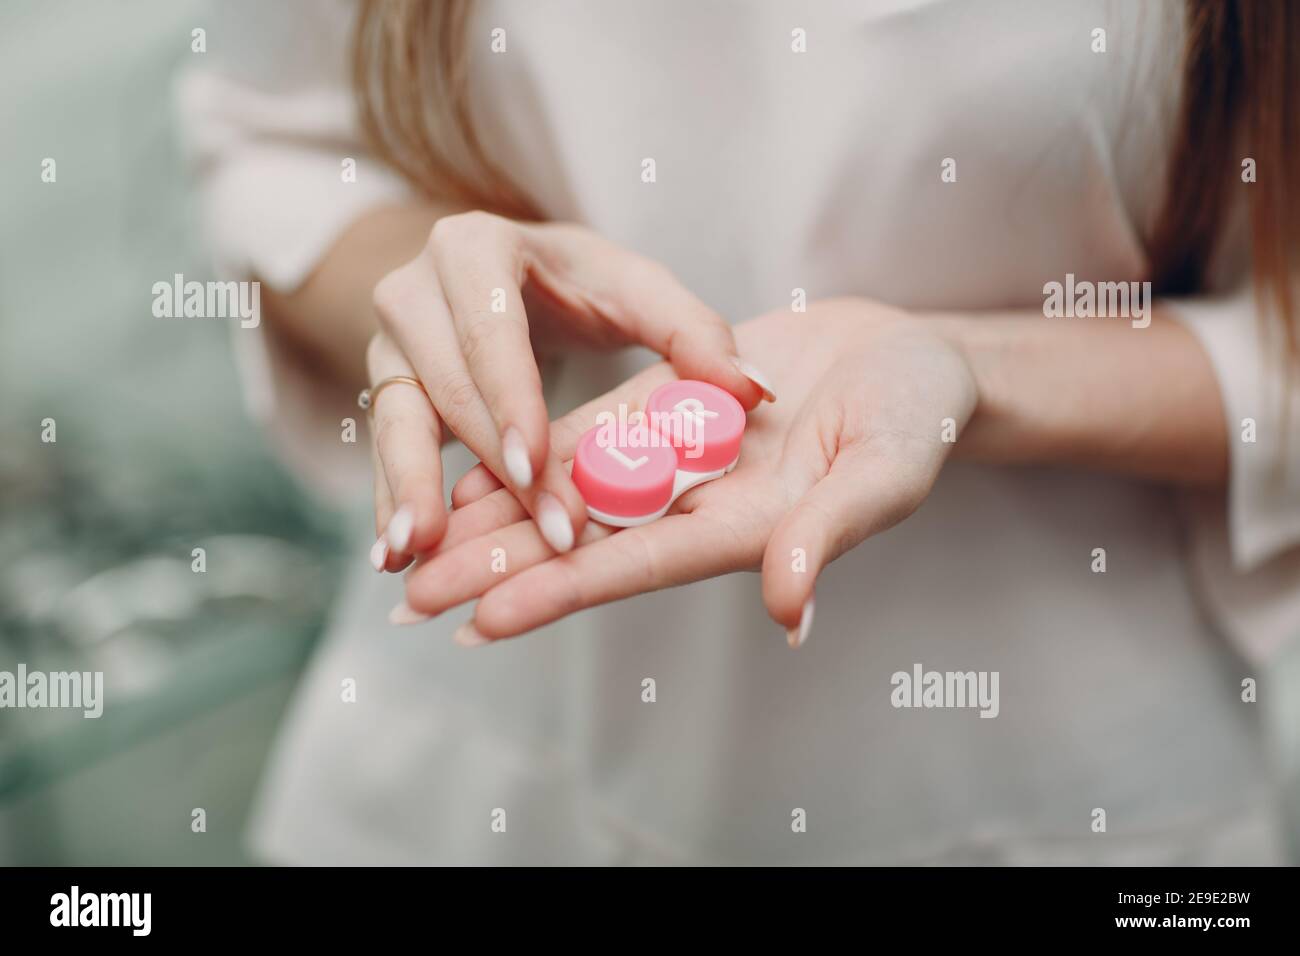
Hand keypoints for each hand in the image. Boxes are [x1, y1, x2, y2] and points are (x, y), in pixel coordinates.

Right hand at [363, 213, 770, 574]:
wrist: (505, 273)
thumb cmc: (578, 282)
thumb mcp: (634, 289)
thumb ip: (693, 331)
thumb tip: (753, 389)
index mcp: (474, 248)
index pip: (491, 330)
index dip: (511, 401)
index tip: (536, 469)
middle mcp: (414, 289)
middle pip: (447, 384)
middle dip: (493, 467)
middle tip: (536, 534)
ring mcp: (387, 340)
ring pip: (397, 420)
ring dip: (406, 490)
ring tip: (412, 554)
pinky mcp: (383, 388)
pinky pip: (384, 448)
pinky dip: (390, 499)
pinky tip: (394, 555)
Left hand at [399, 298, 978, 646]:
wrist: (910, 357)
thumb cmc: (918, 417)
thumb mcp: (887, 470)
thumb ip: (829, 534)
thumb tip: (790, 611)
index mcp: (742, 530)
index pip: (634, 568)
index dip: (560, 592)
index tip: (483, 620)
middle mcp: (694, 506)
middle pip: (579, 542)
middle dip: (498, 569)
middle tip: (411, 598)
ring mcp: (675, 459)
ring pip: (568, 492)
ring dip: (496, 519)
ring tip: (418, 544)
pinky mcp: (665, 408)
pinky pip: (587, 436)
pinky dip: (529, 453)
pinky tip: (470, 467)